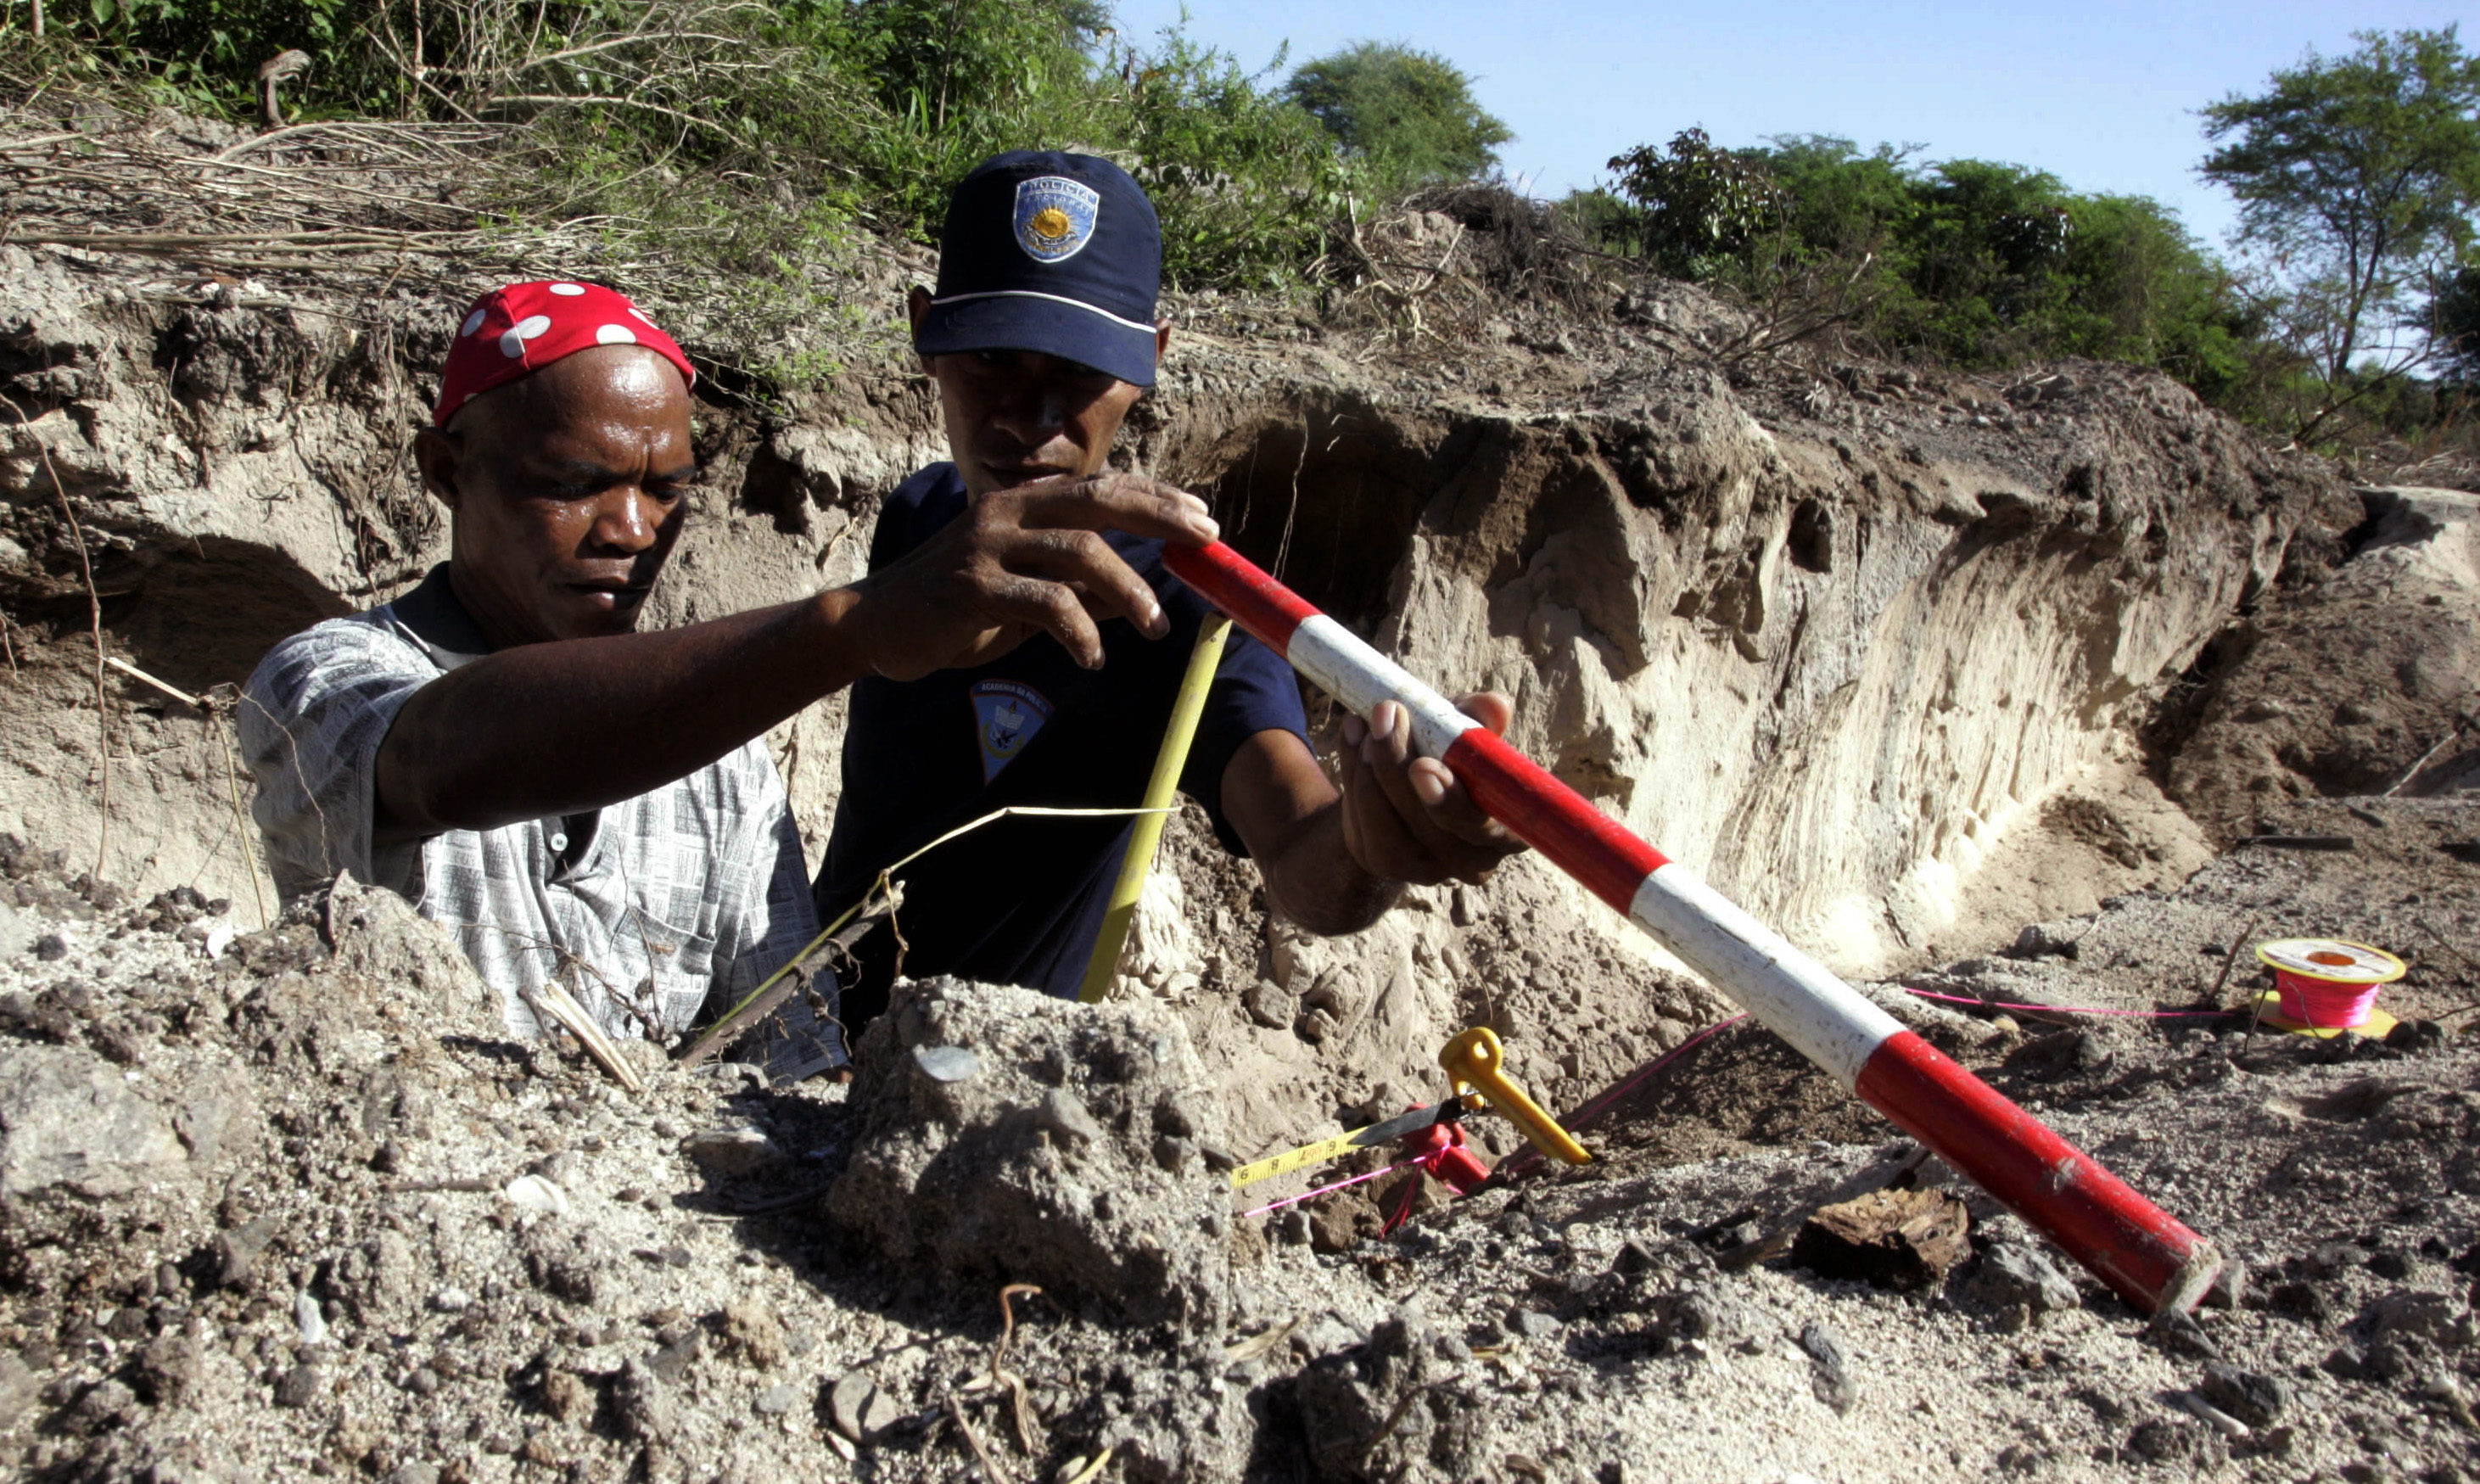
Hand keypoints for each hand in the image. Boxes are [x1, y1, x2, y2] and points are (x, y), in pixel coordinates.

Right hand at [837, 472, 1218, 680]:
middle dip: (1159, 519)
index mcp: (1021, 504)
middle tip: (1205, 543)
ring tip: (1155, 627)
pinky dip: (1079, 631)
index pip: (1100, 488)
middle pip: (1098, 502)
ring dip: (1129, 591)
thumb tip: (1139, 600)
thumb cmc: (955, 609)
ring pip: (1080, 552)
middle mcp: (1006, 512)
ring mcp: (987, 545)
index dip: (1155, 499)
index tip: (1202, 517)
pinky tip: (1091, 658)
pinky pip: (1045, 602)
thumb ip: (1077, 590)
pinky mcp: (972, 586)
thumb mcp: (1025, 596)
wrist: (877, 626)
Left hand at [1336, 693, 1525, 885]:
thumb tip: (1496, 707)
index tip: (1422, 765)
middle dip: (1399, 771)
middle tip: (1384, 721)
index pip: (1489, 828)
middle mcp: (1475, 861)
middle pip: (1434, 831)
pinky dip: (1354, 779)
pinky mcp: (1386, 864)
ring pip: (1392, 833)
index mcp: (1510, 828)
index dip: (1453, 802)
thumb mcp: (1462, 726)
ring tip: (1367, 727)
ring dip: (1370, 773)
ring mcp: (1428, 870)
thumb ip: (1480, 716)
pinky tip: (1354, 741)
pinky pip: (1364, 829)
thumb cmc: (1446, 748)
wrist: (1402, 776)